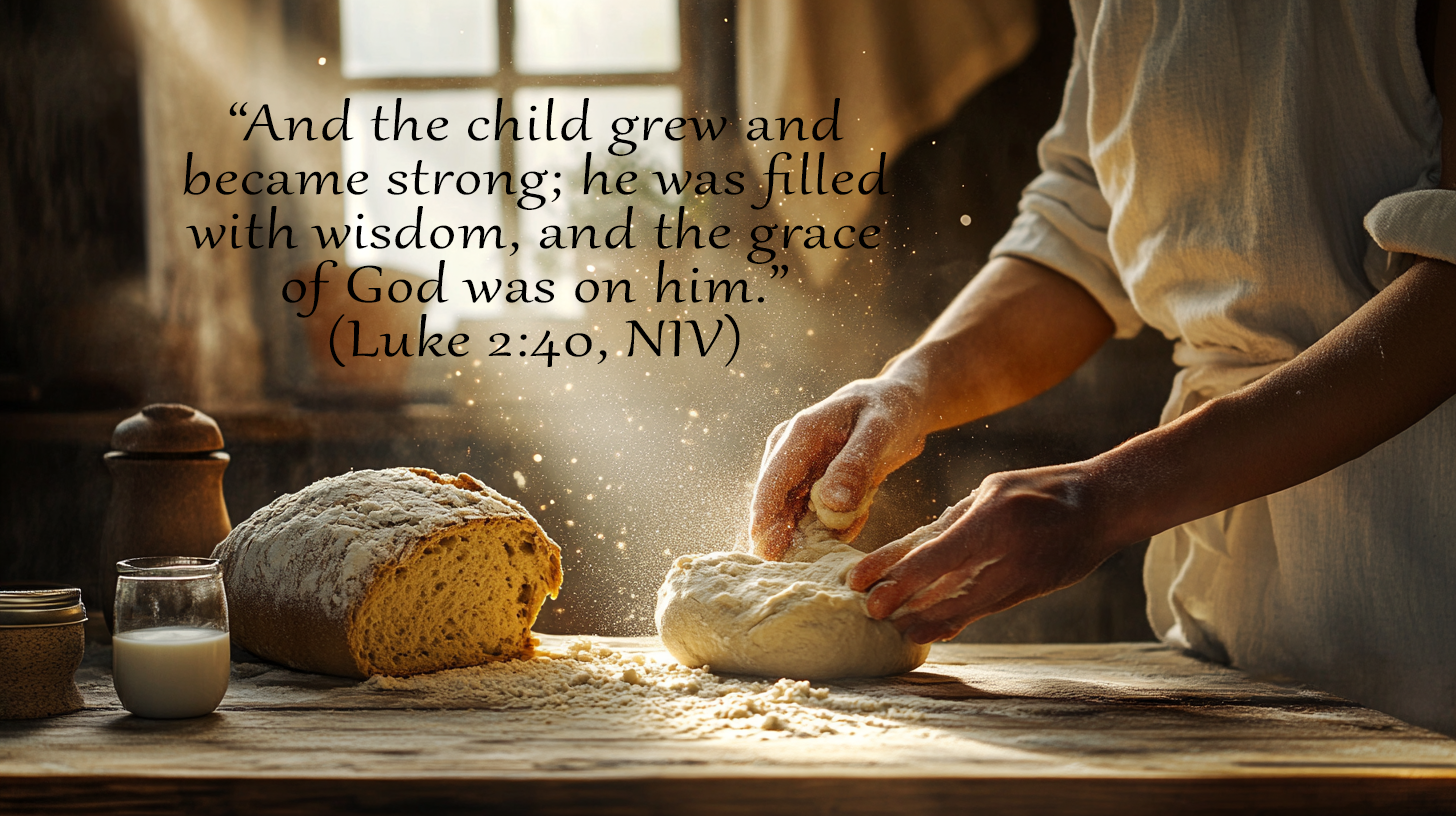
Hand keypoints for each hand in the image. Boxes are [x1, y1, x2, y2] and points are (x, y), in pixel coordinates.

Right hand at [750, 377, 929, 559]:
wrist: (900, 406)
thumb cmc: (891, 410)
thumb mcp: (880, 431)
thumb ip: (856, 465)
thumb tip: (831, 504)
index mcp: (798, 436)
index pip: (771, 485)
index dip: (765, 522)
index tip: (768, 556)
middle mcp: (789, 455)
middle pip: (774, 509)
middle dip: (789, 540)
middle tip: (813, 565)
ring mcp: (800, 474)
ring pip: (794, 519)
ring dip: (820, 533)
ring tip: (858, 515)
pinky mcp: (813, 489)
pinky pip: (817, 521)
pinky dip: (838, 525)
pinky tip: (863, 508)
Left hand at [847, 464, 1117, 642]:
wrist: (1104, 508)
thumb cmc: (1041, 489)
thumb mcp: (991, 490)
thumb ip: (953, 521)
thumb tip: (909, 550)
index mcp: (991, 520)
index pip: (929, 555)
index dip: (890, 574)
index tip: (858, 583)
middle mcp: (1004, 555)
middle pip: (941, 591)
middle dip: (901, 606)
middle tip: (869, 613)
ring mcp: (1020, 579)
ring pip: (962, 610)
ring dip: (925, 621)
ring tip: (895, 627)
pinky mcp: (1029, 593)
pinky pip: (983, 612)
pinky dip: (954, 622)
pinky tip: (931, 629)